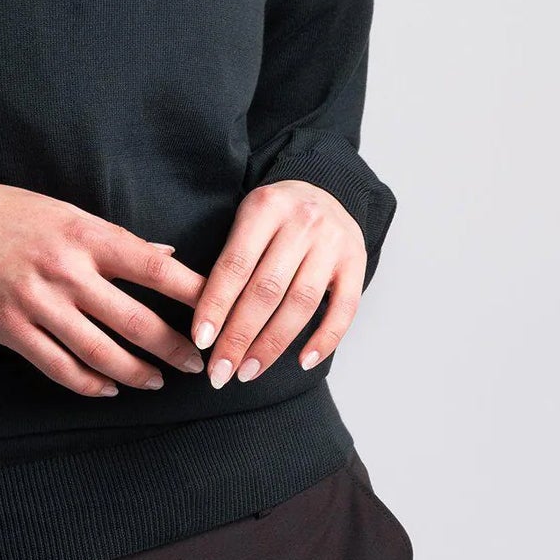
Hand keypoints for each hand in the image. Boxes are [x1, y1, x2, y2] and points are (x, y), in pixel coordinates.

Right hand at [0, 183, 209, 396]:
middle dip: (174, 347)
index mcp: (85, 235)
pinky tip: (108, 388)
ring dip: (136, 373)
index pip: (153, 266)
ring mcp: (39, 304)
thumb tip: (166, 253)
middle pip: (135, 320)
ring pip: (101, 353)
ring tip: (158, 383)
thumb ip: (115, 239)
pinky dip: (90, 384)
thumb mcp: (64, 212)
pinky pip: (60, 368)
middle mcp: (67, 271)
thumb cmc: (8, 212)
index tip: (220, 308)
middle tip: (200, 364)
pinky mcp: (13, 330)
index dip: (191, 292)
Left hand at [190, 180, 363, 387]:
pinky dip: (325, 339)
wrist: (326, 189)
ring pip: (301, 303)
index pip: (235, 264)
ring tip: (249, 371)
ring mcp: (333, 243)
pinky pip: (344, 309)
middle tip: (220, 371)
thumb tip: (205, 320)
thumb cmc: (275, 215)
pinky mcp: (357, 262)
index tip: (201, 340)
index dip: (216, 304)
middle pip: (267, 289)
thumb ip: (231, 258)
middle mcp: (302, 223)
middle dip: (240, 336)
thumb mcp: (248, 218)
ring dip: (273, 344)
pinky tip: (303, 362)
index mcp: (264, 207)